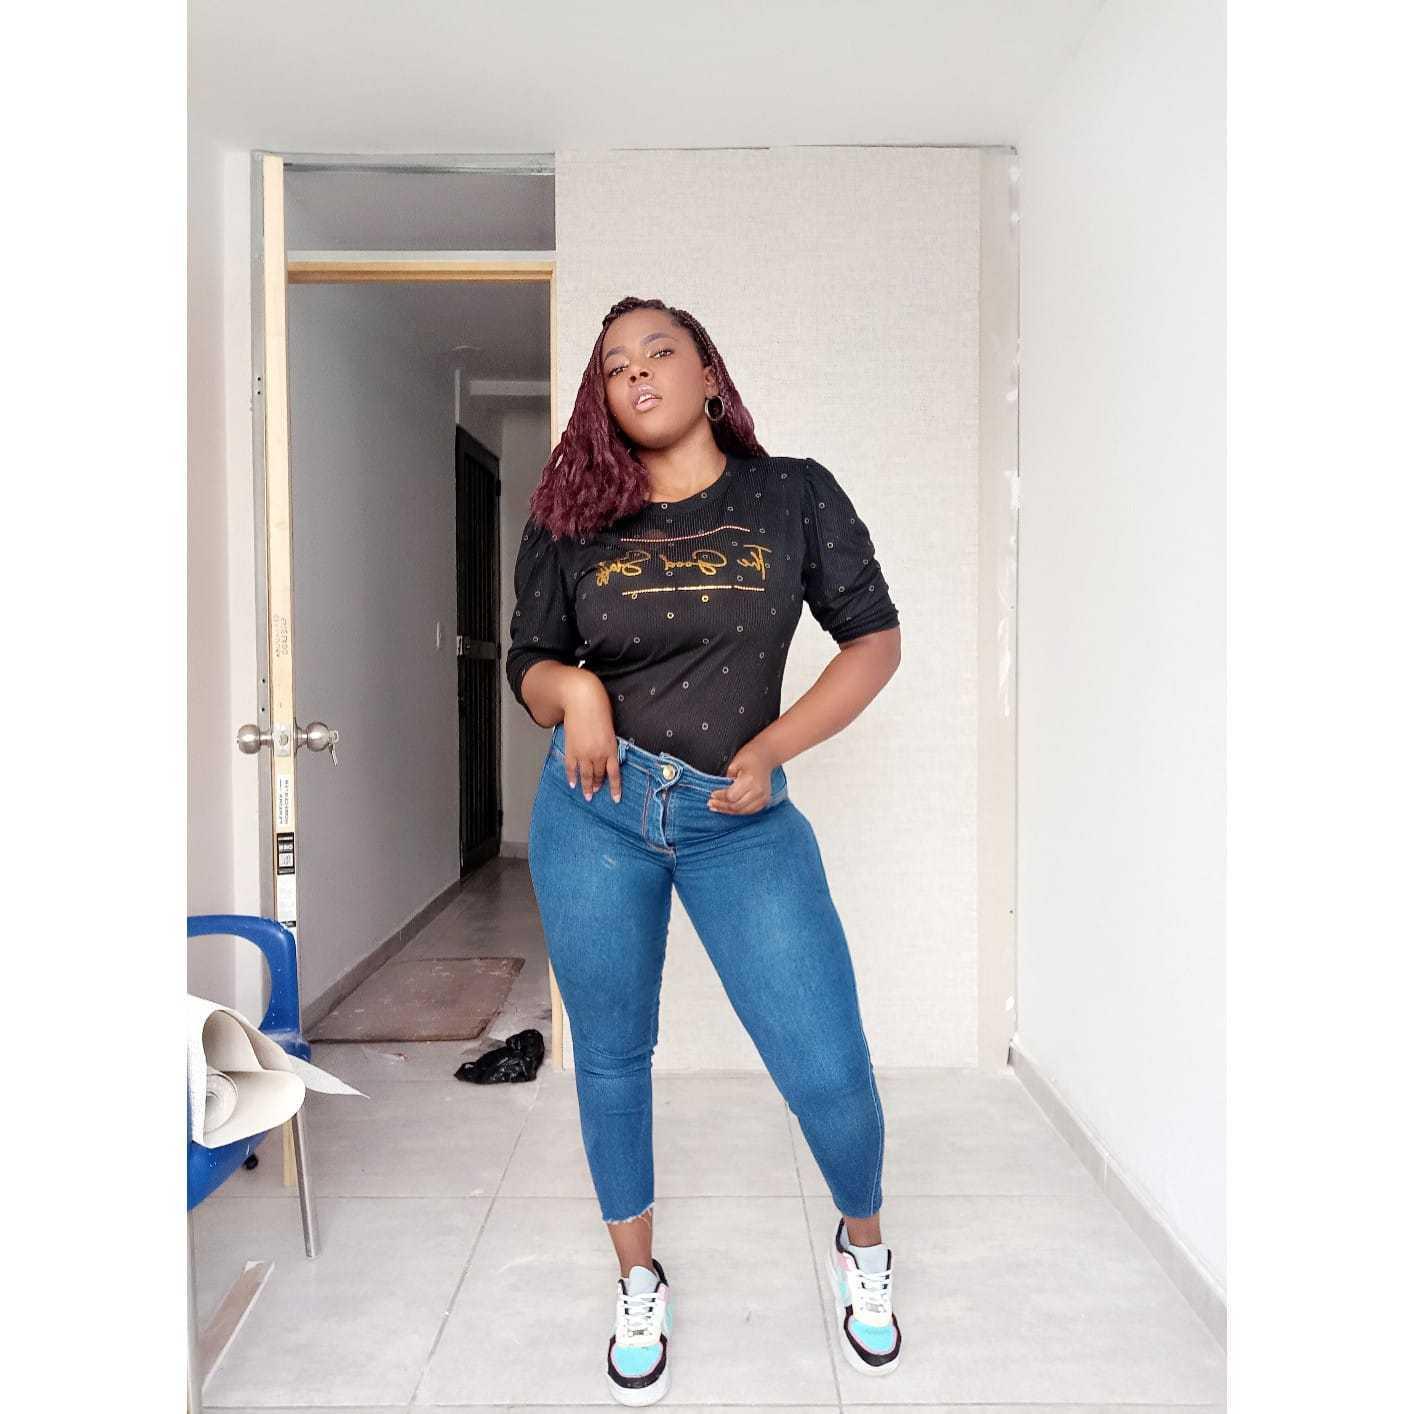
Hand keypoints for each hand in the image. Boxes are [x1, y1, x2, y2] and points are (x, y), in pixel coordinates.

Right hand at [561, 673, 622, 802]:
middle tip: (596, 793)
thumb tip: (607, 755)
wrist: (582, 700)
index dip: (615, 788)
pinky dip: (572, 777)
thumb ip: (608, 743)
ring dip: (586, 786)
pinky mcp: (571, 749)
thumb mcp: (610, 729)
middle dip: (598, 785)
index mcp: (610, 748)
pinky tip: (573, 783)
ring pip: (586, 775)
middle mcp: (598, 754)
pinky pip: (571, 767)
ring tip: (587, 795)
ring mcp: (583, 753)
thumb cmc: (599, 709)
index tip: (616, 799)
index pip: (614, 774)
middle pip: (599, 775)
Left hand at [707, 742, 778, 814]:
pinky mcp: (765, 800)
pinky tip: (728, 809)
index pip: (731, 796)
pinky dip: (738, 811)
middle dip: (722, 806)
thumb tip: (720, 790)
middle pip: (736, 806)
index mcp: (750, 780)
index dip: (720, 797)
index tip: (711, 795)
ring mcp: (763, 797)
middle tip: (710, 804)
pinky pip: (749, 811)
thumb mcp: (735, 762)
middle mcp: (758, 791)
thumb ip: (727, 777)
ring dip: (728, 811)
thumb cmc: (750, 756)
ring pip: (742, 811)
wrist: (766, 756)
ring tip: (717, 808)